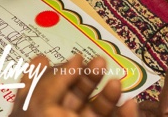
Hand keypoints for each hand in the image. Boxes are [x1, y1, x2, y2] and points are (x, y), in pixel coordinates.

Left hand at [11, 54, 137, 116]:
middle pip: (75, 99)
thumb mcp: (39, 107)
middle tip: (100, 61)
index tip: (77, 56)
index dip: (62, 72)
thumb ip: (45, 84)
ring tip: (117, 84)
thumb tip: (48, 58)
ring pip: (96, 113)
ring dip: (109, 96)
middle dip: (89, 78)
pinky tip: (129, 106)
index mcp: (39, 114)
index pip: (47, 90)